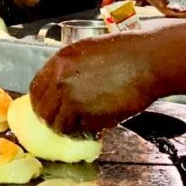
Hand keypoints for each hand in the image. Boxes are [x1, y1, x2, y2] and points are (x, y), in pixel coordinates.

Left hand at [30, 37, 159, 134]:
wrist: (149, 60)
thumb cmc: (127, 53)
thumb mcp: (88, 51)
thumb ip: (71, 68)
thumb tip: (62, 86)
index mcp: (59, 62)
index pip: (36, 88)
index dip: (41, 101)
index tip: (47, 108)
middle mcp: (61, 80)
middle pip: (42, 110)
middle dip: (51, 119)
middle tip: (62, 123)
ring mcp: (73, 99)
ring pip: (58, 125)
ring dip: (68, 129)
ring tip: (79, 129)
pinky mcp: (89, 115)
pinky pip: (79, 131)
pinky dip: (84, 134)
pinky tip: (93, 131)